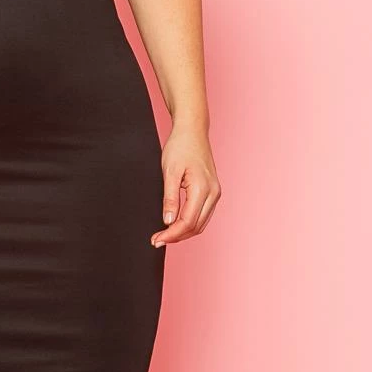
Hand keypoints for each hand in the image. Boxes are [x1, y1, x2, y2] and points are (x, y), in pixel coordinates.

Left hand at [150, 126, 220, 246]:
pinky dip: (190, 224)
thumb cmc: (180, 147)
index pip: (187, 222)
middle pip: (196, 226)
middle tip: (157, 240)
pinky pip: (203, 215)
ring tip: (164, 235)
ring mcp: (215, 193)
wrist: (192, 131)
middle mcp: (213, 193)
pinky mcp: (212, 191)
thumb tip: (168, 221)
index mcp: (203, 189)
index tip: (156, 239)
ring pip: (201, 223)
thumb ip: (170, 198)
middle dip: (176, 237)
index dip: (171, 234)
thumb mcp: (169, 172)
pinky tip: (176, 225)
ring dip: (184, 232)